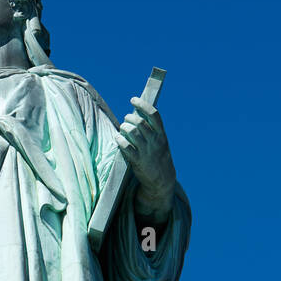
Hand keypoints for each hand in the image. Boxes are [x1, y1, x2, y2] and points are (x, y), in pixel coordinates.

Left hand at [116, 96, 175, 220]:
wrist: (162, 181)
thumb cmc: (158, 158)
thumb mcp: (161, 143)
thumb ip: (152, 131)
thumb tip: (138, 115)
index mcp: (162, 135)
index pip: (154, 114)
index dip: (142, 104)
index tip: (133, 100)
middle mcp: (155, 141)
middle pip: (140, 122)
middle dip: (129, 118)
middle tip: (126, 120)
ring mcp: (147, 151)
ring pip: (133, 132)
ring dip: (124, 128)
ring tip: (122, 129)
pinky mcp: (138, 161)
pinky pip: (126, 147)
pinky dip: (120, 140)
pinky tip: (118, 138)